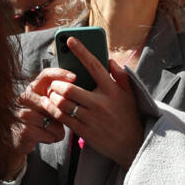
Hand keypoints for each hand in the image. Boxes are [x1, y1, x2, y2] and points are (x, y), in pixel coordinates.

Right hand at [11, 68, 71, 165]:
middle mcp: (25, 98)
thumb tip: (76, 88)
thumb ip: (59, 96)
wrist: (22, 140)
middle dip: (61, 112)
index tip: (74, 77)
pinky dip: (52, 137)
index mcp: (33, 89)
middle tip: (64, 120)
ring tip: (56, 131)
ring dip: (57, 128)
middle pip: (51, 100)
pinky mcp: (23, 130)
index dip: (60, 74)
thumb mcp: (50, 106)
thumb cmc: (41, 122)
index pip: (45, 75)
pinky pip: (47, 132)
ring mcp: (22, 114)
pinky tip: (49, 137)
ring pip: (50, 119)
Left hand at [32, 37, 143, 166]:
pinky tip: (53, 107)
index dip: (81, 51)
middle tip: (54, 83)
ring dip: (53, 97)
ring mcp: (92, 118)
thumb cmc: (129, 116)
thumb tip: (110, 60)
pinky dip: (54, 111)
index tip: (70, 39)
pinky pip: (63, 119)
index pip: (94, 65)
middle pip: (70, 88)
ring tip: (52, 95)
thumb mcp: (130, 94)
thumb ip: (121, 76)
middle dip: (57, 84)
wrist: (132, 145)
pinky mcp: (85, 132)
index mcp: (112, 90)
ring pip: (63, 104)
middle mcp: (101, 103)